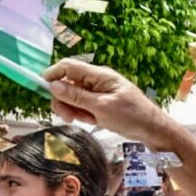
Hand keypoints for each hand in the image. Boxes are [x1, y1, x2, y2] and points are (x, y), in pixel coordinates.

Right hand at [44, 59, 169, 141]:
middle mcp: (97, 81)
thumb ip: (77, 96)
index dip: (53, 74)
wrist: (152, 129)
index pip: (69, 66)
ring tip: (86, 121)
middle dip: (62, 100)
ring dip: (73, 110)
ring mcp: (98, 92)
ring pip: (72, 97)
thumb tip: (53, 85)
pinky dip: (83, 115)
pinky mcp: (99, 104)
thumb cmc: (131, 116)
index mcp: (99, 75)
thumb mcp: (101, 108)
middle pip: (67, 83)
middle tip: (68, 117)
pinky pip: (82, 106)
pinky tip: (93, 122)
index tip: (43, 88)